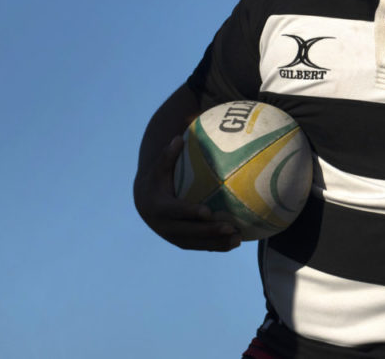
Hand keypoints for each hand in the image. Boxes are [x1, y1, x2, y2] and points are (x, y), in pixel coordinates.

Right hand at [133, 135, 241, 251]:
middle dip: (209, 231)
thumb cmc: (158, 179)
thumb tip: (178, 138)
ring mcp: (172, 236)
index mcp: (158, 207)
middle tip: (230, 227)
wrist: (145, 202)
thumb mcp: (159, 167)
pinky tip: (235, 242)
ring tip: (238, 239)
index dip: (190, 212)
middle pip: (188, 231)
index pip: (175, 211)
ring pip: (196, 243)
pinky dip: (216, 247)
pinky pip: (200, 246)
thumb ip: (168, 155)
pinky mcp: (181, 242)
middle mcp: (163, 226)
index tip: (207, 211)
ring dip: (216, 243)